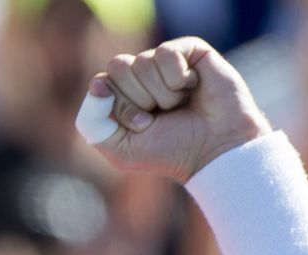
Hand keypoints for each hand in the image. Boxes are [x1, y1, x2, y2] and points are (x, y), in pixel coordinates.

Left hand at [79, 37, 270, 181]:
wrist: (214, 149)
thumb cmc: (170, 151)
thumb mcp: (121, 150)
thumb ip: (93, 123)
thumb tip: (97, 84)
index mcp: (121, 96)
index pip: (101, 83)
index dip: (120, 106)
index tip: (141, 125)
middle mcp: (140, 76)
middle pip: (117, 67)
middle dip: (138, 99)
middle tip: (161, 116)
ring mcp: (163, 62)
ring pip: (142, 62)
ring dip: (162, 94)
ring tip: (180, 105)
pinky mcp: (188, 50)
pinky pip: (166, 53)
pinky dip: (177, 78)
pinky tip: (192, 88)